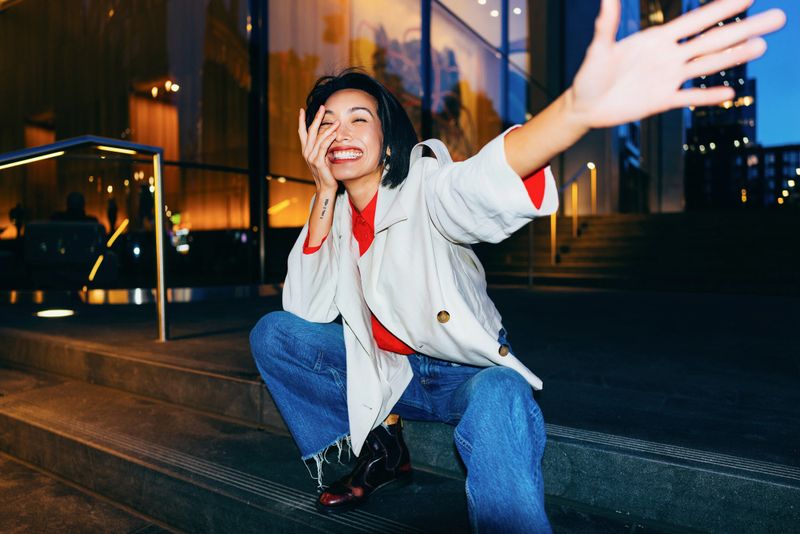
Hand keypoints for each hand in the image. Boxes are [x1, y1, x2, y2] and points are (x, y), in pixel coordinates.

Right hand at [299, 106, 339, 191]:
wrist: (326, 187)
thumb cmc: (327, 173)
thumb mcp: (324, 157)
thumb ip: (324, 147)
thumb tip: (330, 135)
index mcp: (306, 150)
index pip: (302, 132)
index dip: (301, 121)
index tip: (301, 110)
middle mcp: (306, 152)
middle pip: (310, 131)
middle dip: (316, 118)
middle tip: (322, 108)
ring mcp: (311, 157)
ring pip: (319, 138)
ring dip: (328, 128)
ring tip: (337, 121)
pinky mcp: (318, 161)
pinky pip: (323, 147)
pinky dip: (328, 139)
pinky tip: (334, 133)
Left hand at [568, 0, 785, 128]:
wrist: (584, 106)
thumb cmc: (588, 76)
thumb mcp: (597, 50)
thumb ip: (606, 26)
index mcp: (656, 40)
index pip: (696, 21)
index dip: (721, 8)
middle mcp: (668, 57)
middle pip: (712, 40)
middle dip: (744, 29)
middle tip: (777, 18)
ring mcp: (668, 78)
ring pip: (707, 65)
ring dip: (734, 57)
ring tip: (762, 46)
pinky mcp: (661, 101)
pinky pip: (688, 98)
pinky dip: (707, 97)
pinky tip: (729, 93)